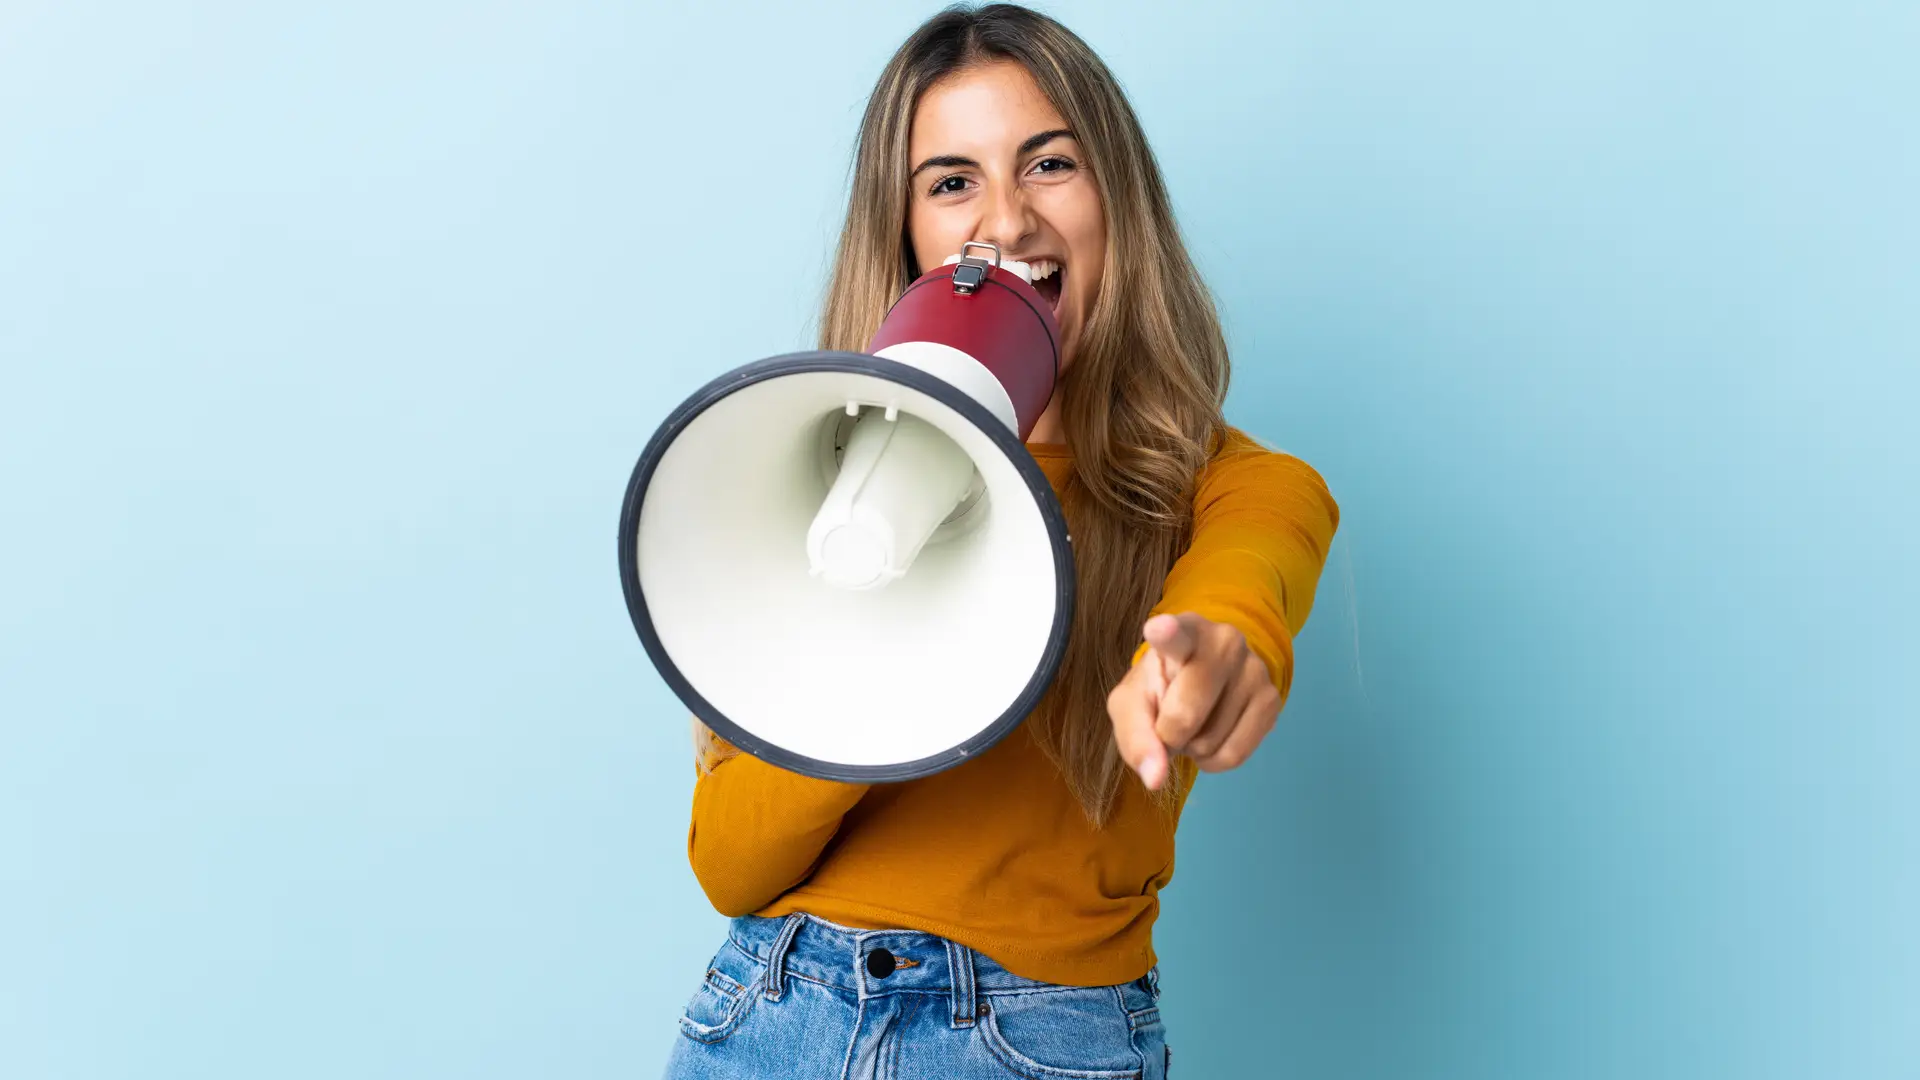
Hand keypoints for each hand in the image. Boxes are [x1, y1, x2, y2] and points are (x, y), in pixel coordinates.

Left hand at [1106, 613, 1281, 789]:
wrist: (1202, 685)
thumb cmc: (1160, 688)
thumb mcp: (1132, 706)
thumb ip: (1135, 737)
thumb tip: (1156, 778)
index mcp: (1182, 631)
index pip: (1174, 634)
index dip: (1165, 633)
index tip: (1158, 628)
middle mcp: (1224, 641)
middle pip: (1185, 714)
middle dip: (1168, 735)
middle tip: (1169, 722)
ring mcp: (1254, 669)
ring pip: (1210, 741)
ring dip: (1193, 748)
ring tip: (1195, 723)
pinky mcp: (1272, 700)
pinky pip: (1235, 754)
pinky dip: (1214, 761)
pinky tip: (1211, 737)